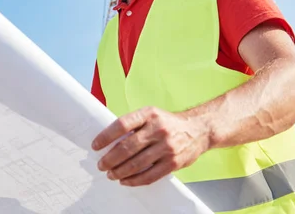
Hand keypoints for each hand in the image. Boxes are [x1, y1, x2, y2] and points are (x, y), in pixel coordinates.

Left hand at [91, 106, 210, 186]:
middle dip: (110, 158)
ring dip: (119, 171)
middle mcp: (158, 129)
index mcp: (148, 114)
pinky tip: (125, 180)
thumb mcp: (150, 115)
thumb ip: (133, 124)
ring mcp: (167, 147)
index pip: (122, 125)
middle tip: (101, 164)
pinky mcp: (173, 163)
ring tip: (110, 174)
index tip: (95, 145)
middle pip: (127, 147)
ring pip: (137, 163)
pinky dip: (134, 180)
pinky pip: (150, 175)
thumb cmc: (167, 123)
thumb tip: (108, 139)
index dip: (106, 136)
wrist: (198, 130)